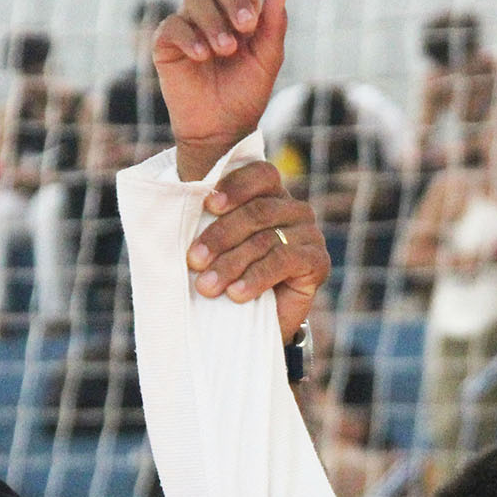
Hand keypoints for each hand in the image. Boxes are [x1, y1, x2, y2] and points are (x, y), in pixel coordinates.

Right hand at [154, 0, 288, 179]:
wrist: (222, 130)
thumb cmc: (246, 95)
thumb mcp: (267, 60)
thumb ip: (274, 24)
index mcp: (240, 10)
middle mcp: (213, 12)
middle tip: (246, 25)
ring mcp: (189, 24)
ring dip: (214, 22)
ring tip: (226, 50)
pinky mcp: (167, 43)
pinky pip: (173, 25)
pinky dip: (189, 37)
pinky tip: (201, 55)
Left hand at [188, 159, 330, 343]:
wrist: (258, 323)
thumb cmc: (231, 276)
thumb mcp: (218, 245)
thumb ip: (210, 220)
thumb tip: (178, 203)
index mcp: (272, 194)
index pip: (260, 174)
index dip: (236, 186)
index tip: (208, 205)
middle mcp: (295, 210)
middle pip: (257, 212)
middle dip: (220, 237)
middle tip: (193, 262)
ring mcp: (309, 234)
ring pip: (265, 240)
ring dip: (231, 265)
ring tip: (207, 286)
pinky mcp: (318, 262)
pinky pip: (284, 262)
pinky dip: (256, 279)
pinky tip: (236, 294)